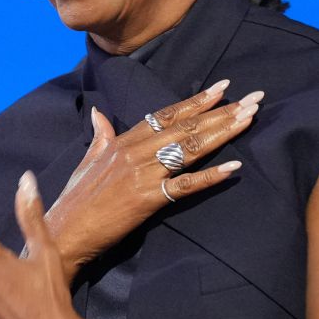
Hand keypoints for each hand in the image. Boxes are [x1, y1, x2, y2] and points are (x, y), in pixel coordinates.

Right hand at [47, 79, 262, 280]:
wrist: (64, 232)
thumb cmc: (76, 200)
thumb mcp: (87, 160)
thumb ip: (99, 136)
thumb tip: (99, 114)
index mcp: (122, 141)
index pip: (166, 114)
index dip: (196, 100)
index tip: (223, 87)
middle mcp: (135, 152)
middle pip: (185, 126)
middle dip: (222, 111)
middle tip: (253, 99)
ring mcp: (142, 174)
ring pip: (189, 148)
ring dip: (223, 132)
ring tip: (249, 119)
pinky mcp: (147, 199)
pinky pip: (185, 186)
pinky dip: (210, 176)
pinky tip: (234, 167)